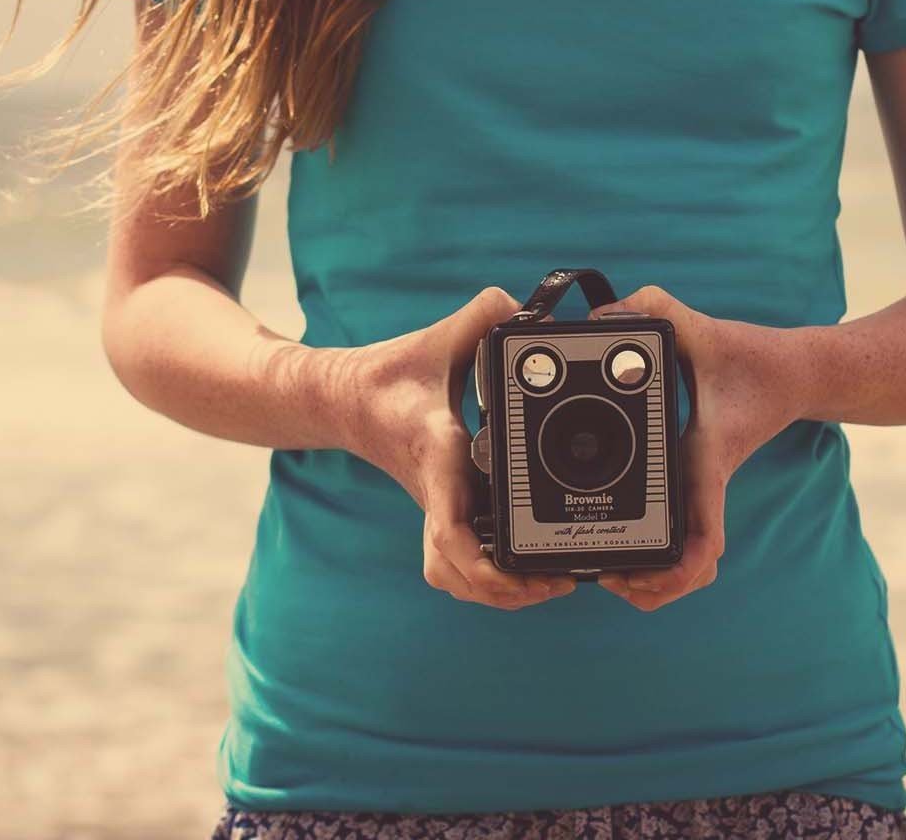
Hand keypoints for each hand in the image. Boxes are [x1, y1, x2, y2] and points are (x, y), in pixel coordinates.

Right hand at [339, 286, 577, 609]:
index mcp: (437, 455)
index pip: (447, 518)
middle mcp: (434, 493)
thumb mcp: (439, 337)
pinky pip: (458, 567)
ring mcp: (435, 510)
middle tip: (557, 581)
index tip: (519, 568)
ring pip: (454, 579)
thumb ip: (485, 315)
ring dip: (496, 593)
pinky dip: (487, 581)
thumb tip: (529, 311)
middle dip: (503, 589)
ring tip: (549, 584)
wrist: (348, 400)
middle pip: (454, 570)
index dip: (477, 554)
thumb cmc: (394, 374)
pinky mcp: (440, 514)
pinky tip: (528, 572)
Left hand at [590, 285, 806, 611]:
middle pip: (692, 572)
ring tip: (611, 574)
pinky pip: (686, 539)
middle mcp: (705, 488)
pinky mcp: (698, 484)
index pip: (703, 540)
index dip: (674, 573)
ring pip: (691, 567)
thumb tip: (604, 315)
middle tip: (602, 575)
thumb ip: (655, 310)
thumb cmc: (753, 360)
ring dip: (655, 583)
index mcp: (706, 467)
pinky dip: (664, 560)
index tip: (631, 578)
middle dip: (647, 587)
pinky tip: (626, 549)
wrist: (793, 372)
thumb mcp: (702, 330)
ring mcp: (703, 492)